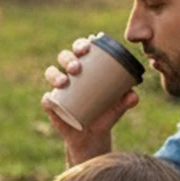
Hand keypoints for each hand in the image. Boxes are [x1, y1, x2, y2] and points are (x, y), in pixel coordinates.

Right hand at [42, 37, 139, 164]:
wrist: (93, 136)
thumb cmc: (106, 113)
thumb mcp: (119, 107)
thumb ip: (127, 100)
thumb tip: (133, 95)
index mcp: (86, 67)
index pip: (80, 49)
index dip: (81, 44)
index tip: (87, 48)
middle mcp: (70, 74)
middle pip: (64, 57)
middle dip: (68, 58)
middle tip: (76, 68)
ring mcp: (58, 89)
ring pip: (51, 73)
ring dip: (55, 74)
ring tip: (64, 82)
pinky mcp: (52, 106)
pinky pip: (46, 99)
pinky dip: (47, 98)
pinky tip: (50, 98)